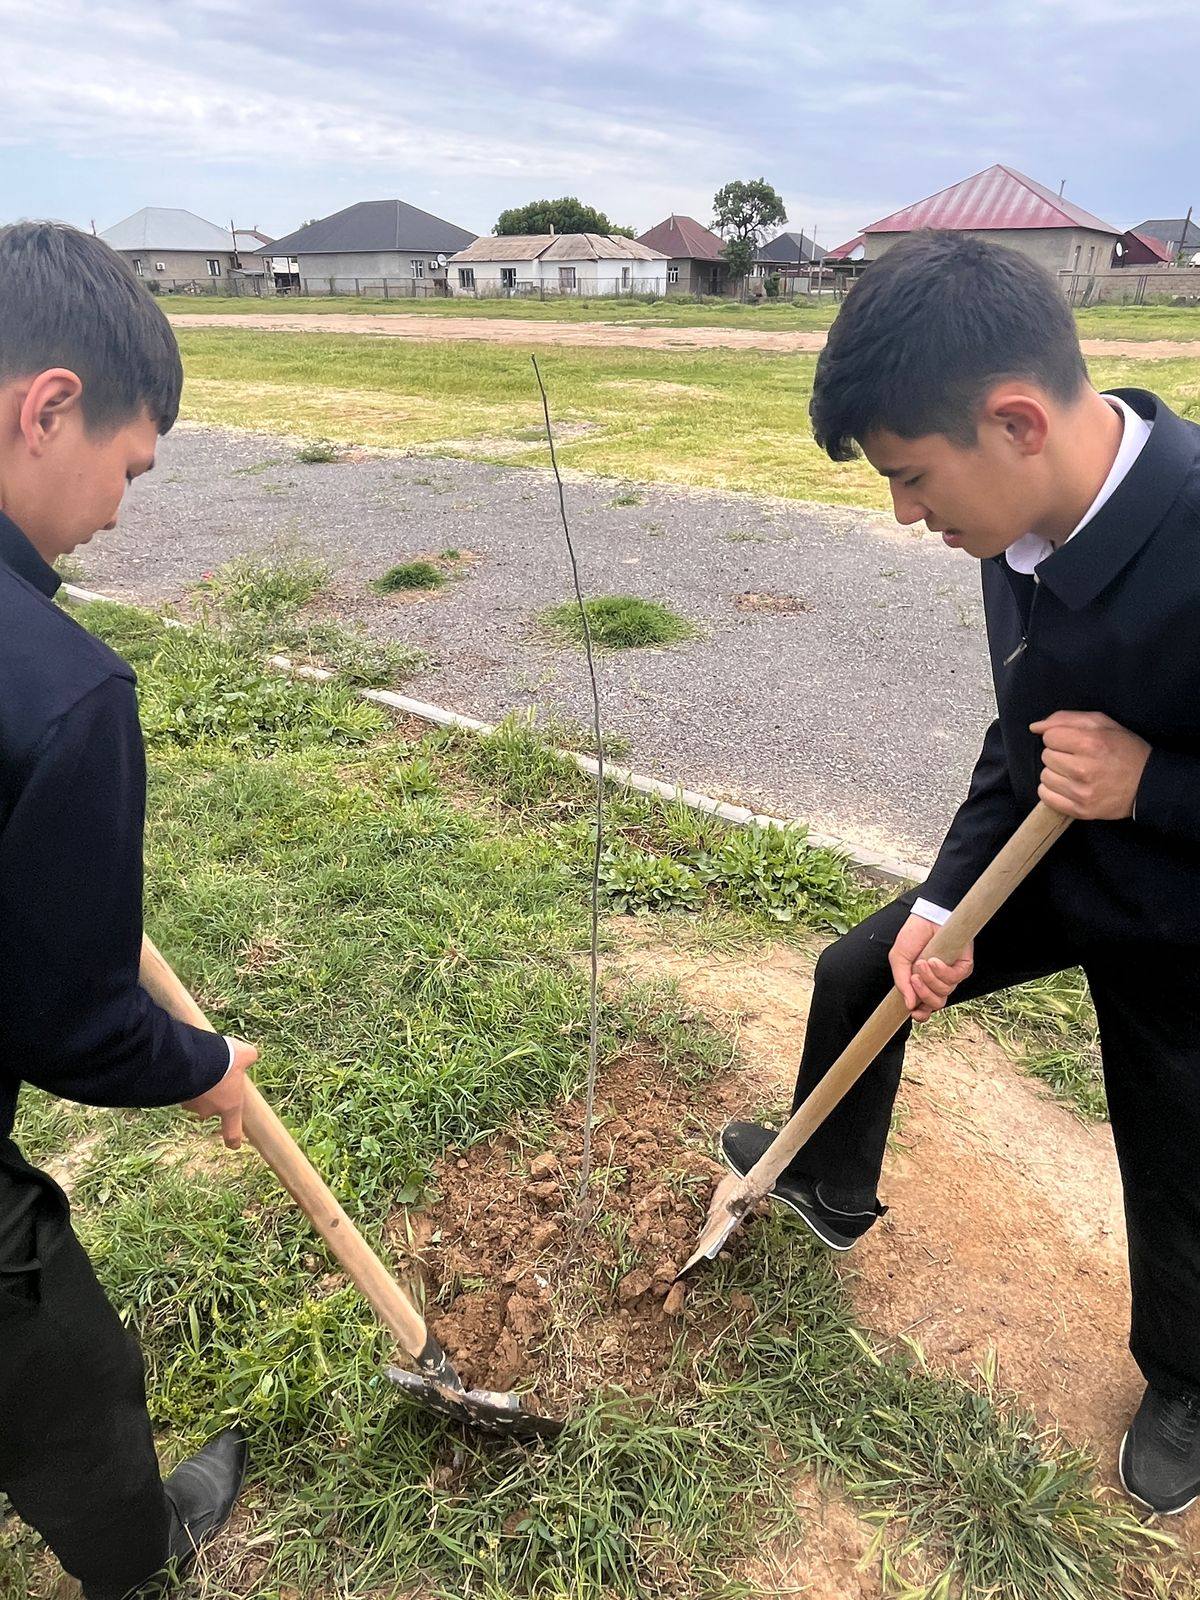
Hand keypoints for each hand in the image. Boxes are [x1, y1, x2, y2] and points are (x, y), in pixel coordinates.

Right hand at [182, 1036, 256, 1148]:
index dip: (234, 1140)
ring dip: (197, 1086)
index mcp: (230, 1106)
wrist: (192, 1058)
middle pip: (210, 1109)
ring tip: (200, 1067)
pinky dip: (183, 1080)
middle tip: (215, 1077)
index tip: (234, 1145)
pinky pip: (180, 1089)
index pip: (232, 1131)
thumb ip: (249, 1057)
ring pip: (194, 1098)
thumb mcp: (244, 1054)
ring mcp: (189, 1104)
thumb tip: (251, 1056)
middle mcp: (208, 1110)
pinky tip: (186, 1065)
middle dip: (212, 1096)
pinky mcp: (173, 1095)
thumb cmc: (223, 1060)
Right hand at [889, 914, 973, 1022]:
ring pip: (945, 992)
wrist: (927, 916)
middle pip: (936, 1003)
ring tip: (923, 962)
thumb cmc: (913, 936)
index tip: (914, 1013)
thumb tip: (908, 1005)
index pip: (926, 1007)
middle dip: (924, 994)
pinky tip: (934, 960)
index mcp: (923, 984)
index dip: (922, 1015)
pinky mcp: (963, 965)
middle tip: (914, 977)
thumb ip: (902, 982)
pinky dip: (943, 971)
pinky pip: (955, 978)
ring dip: (931, 979)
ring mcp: (951, 975)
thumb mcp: (899, 959)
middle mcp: (938, 982)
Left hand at [1030, 711, 1149, 820]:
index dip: (1060, 737)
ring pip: (1044, 777)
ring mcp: (1081, 793)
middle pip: (1046, 756)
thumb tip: (1035, 727)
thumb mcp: (1103, 724)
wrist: (1149, 784)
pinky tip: (1068, 786)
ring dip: (1056, 773)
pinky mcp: (1080, 810)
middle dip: (1058, 754)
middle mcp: (1083, 769)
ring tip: (1074, 772)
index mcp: (1091, 743)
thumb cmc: (1125, 750)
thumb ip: (1066, 719)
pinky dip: (1053, 791)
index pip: (1050, 737)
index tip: (1074, 742)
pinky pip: (1046, 797)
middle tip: (1077, 757)